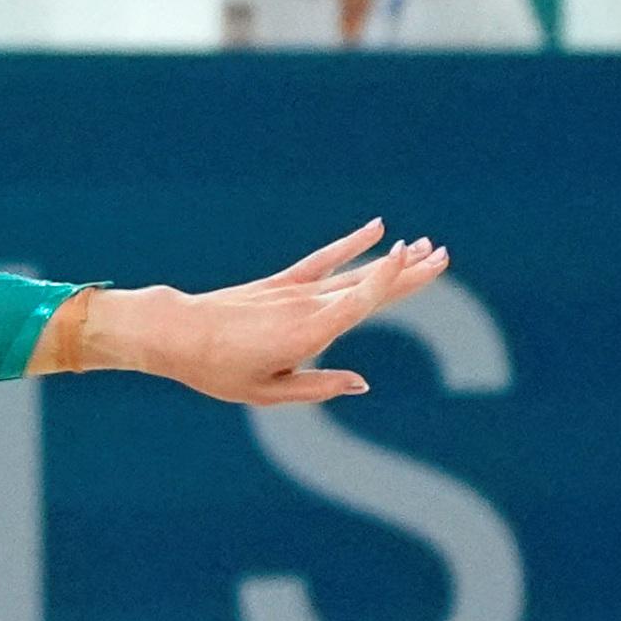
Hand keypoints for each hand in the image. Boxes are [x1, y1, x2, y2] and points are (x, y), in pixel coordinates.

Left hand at [96, 218, 452, 404]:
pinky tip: (377, 229)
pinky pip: (322, 260)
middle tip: (445, 256)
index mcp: (306, 335)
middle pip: (365, 286)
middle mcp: (304, 308)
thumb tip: (362, 383)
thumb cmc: (217, 369)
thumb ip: (317, 387)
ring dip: (390, 261)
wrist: (176, 333)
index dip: (384, 279)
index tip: (409, 255)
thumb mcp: (266, 391)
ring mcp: (293, 292)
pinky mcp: (280, 283)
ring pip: (351, 273)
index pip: (356, 302)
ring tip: (427, 247)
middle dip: (407, 273)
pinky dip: (350, 244)